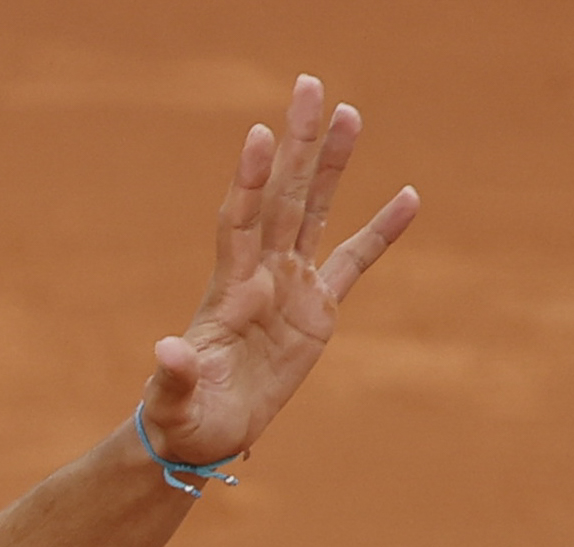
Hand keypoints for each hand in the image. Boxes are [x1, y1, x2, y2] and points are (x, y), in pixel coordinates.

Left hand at [144, 76, 421, 468]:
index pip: (240, 221)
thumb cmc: (182, 417)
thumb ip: (172, 377)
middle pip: (282, 197)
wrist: (204, 433)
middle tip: (309, 86)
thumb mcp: (174, 402)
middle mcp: (260, 276)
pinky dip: (381, 232)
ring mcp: (290, 287)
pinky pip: (354, 262)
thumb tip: (166, 351)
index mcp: (228, 291)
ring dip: (332, 165)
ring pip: (315, 213)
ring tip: (350, 113)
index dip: (250, 180)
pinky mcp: (317, 309)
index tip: (261, 133)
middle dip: (297, 144)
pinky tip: (407, 198)